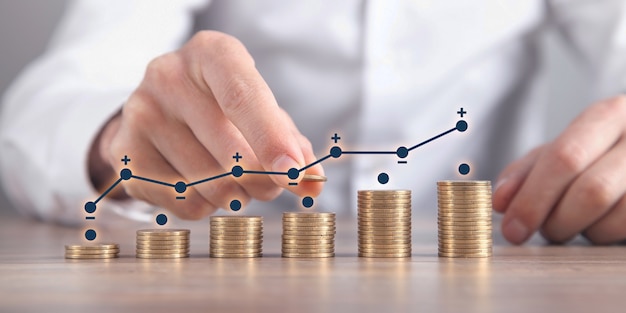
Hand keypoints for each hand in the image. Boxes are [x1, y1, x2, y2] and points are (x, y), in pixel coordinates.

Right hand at [88, 31, 323, 218]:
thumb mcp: (262, 111)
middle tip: (269, 183)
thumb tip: (313, 182)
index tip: (292, 173)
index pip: (241, 95)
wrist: (160, 112)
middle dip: (263, 181)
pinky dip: (208, 206)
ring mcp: (140, 114)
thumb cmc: (223, 109)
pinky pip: (184, 201)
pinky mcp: (126, 154)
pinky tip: (204, 185)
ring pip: (209, 184)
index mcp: (211, 54)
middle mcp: (168, 76)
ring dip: (237, 196)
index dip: (271, 138)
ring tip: (234, 180)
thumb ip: (292, 144)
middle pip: (229, 151)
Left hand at [493, 95, 625, 244]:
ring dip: (582, 231)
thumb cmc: (602, 153)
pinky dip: (606, 236)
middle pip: (590, 190)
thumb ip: (527, 171)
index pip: (565, 157)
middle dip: (555, 220)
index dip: (533, 198)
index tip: (512, 228)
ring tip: (575, 222)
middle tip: (543, 231)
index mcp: (609, 115)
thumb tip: (500, 201)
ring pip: (613, 218)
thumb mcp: (564, 149)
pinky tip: (600, 224)